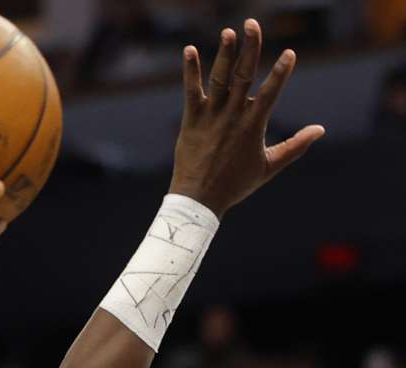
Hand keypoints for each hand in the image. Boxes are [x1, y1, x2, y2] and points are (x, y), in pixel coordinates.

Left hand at [169, 19, 325, 217]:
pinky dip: (190, 71)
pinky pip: (190, 91)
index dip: (281, 71)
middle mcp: (233, 116)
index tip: (290, 52)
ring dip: (224, 54)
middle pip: (244, 76)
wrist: (199, 199)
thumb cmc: (235, 184)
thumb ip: (295, 146)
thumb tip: (321, 129)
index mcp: (254, 125)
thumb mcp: (269, 166)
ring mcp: (211, 116)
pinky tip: (189, 50)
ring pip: (219, 79)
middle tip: (252, 24)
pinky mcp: (191, 119)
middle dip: (250, 48)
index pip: (271, 92)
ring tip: (229, 32)